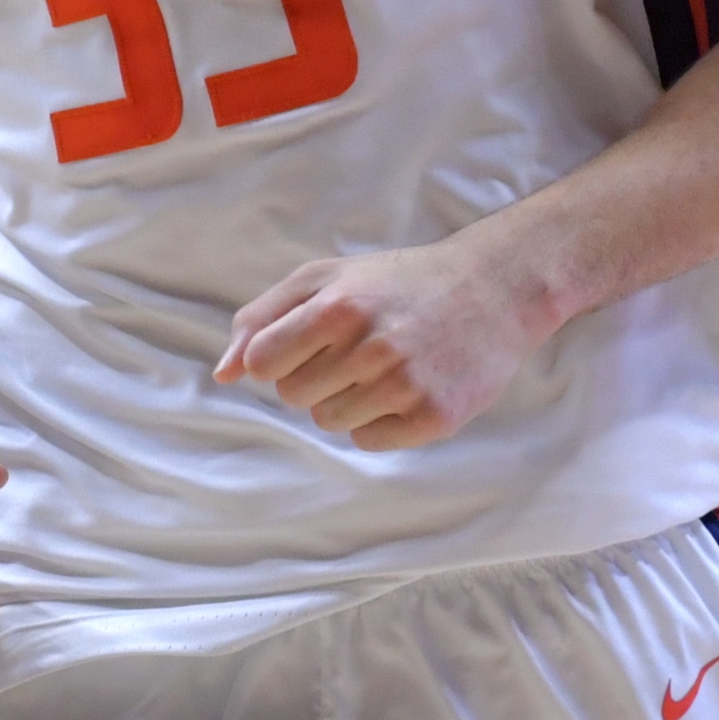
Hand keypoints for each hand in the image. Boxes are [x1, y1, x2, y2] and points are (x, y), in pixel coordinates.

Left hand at [213, 242, 551, 450]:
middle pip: (295, 397)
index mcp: (339, 306)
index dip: (279, 357)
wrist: (494, 289)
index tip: (308, 342)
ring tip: (385, 364)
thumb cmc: (398, 282)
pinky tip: (406, 386)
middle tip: (358, 347)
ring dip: (347, 399)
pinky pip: (370, 441)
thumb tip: (223, 373)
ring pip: (330, 423)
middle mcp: (372, 347)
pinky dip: (380, 420)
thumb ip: (264, 318)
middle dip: (315, 375)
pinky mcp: (436, 417)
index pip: (264, 364)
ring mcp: (407, 385)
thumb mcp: (328, 278)